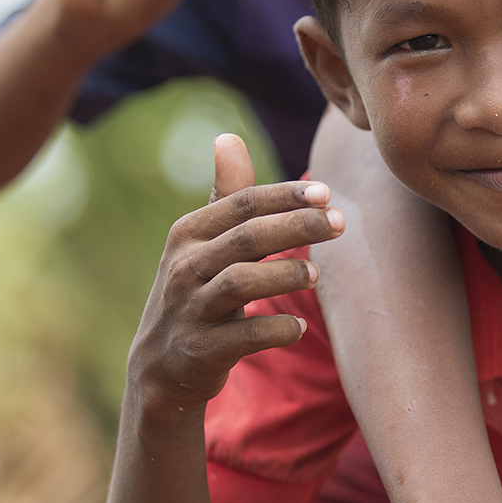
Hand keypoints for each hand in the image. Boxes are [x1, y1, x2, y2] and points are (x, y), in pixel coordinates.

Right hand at [129, 133, 343, 408]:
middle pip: (247, 237)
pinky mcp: (201, 349)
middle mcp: (184, 266)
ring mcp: (190, 309)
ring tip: (317, 276)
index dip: (285, 195)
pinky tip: (299, 327)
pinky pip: (244, 336)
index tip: (326, 192)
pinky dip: (275, 329)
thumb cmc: (196, 290)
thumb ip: (225, 196)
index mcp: (188, 233)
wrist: (161, 365)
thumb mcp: (202, 243)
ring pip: (241, 282)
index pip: (242, 203)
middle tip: (340, 223)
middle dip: (297, 226)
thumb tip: (228, 137)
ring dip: (285, 275)